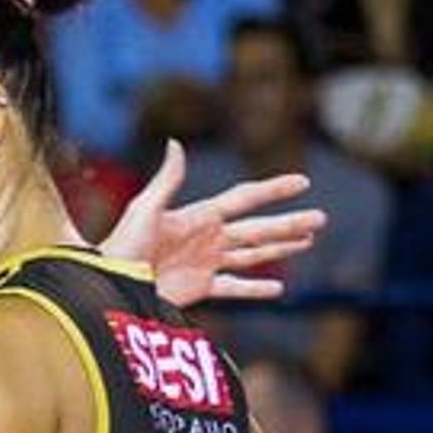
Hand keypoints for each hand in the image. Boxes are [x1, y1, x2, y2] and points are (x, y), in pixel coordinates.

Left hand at [101, 140, 325, 307]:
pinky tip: (278, 288)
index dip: (272, 189)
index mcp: (198, 216)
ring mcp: (205, 264)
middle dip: (290, 223)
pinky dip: (256, 289)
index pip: (243, 199)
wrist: (109, 285)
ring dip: (282, 248)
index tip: (302, 181)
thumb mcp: (144, 209)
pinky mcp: (199, 289)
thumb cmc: (121, 246)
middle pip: (257, 229)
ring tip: (310, 240)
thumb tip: (175, 143)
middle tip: (323, 218)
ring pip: (253, 255)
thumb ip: (167, 180)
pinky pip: (234, 289)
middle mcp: (206, 238)